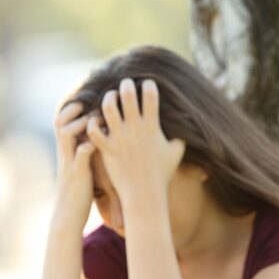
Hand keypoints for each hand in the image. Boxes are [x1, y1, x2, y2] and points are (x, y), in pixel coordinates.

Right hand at [52, 102, 96, 229]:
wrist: (68, 214)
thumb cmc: (78, 190)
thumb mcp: (78, 165)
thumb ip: (83, 149)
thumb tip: (97, 135)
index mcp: (64, 148)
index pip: (60, 118)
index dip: (72, 107)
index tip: (90, 102)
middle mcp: (64, 151)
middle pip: (60, 120)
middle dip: (76, 109)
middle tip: (96, 107)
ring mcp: (70, 161)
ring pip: (67, 132)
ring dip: (83, 123)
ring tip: (101, 122)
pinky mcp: (78, 173)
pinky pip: (82, 153)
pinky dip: (92, 144)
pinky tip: (105, 142)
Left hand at [86, 78, 184, 202]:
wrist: (144, 194)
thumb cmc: (161, 174)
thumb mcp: (176, 153)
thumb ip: (180, 137)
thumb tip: (186, 126)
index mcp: (152, 128)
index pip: (151, 96)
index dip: (149, 85)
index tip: (147, 84)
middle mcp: (135, 130)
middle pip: (128, 96)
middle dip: (126, 85)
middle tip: (125, 84)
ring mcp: (119, 138)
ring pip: (108, 108)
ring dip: (108, 98)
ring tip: (111, 97)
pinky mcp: (106, 149)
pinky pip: (94, 130)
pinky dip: (92, 122)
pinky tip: (96, 120)